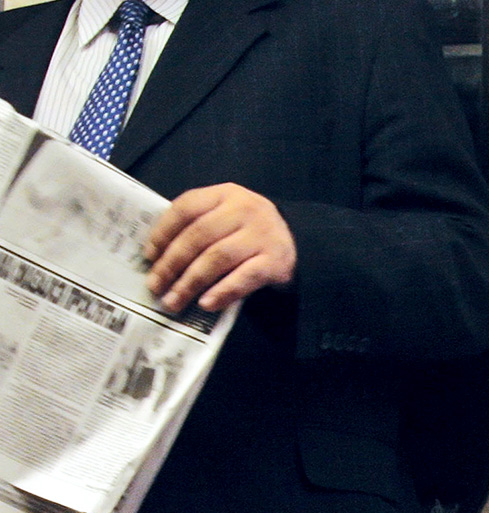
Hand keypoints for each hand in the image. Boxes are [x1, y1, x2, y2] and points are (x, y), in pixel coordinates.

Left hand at [144, 183, 296, 312]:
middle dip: (172, 263)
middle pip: (198, 236)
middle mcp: (244, 210)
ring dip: (191, 282)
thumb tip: (158, 257)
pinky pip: (244, 278)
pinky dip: (222, 291)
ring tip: (175, 300)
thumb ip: (199, 225)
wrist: (300, 243)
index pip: (186, 208)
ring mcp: (262, 235)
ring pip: (217, 258)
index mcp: (225, 194)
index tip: (148, 256)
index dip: (163, 232)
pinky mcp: (276, 262)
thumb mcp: (227, 217)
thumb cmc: (251, 232)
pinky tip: (206, 303)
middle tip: (156, 286)